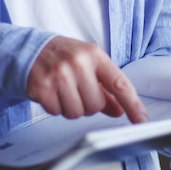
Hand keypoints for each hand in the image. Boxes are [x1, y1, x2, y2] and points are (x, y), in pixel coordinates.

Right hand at [27, 36, 148, 122]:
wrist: (28, 49)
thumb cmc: (62, 57)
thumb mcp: (88, 64)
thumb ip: (105, 88)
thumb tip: (120, 110)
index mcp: (94, 55)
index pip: (119, 84)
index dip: (133, 104)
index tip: (142, 120)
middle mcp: (77, 63)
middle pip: (96, 105)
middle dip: (88, 104)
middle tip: (77, 90)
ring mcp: (58, 75)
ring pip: (77, 112)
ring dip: (72, 107)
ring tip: (64, 91)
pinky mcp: (42, 87)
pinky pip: (57, 112)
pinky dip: (55, 107)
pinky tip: (51, 93)